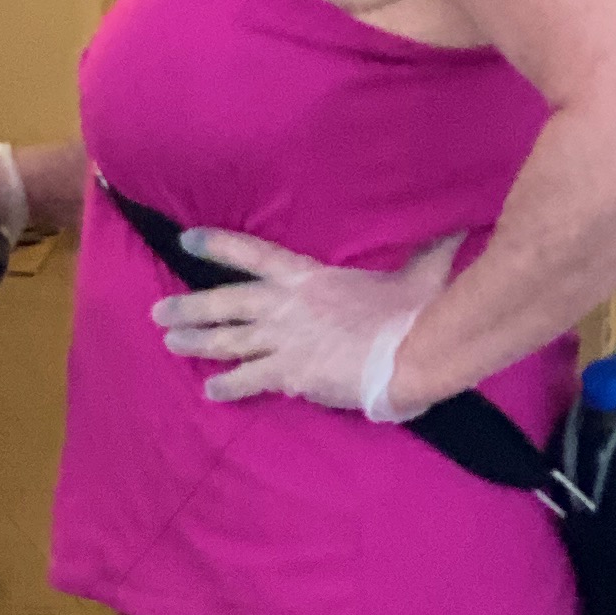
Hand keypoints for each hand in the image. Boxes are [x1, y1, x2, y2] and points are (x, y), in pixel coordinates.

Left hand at [153, 230, 462, 416]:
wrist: (410, 353)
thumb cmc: (415, 312)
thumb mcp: (421, 271)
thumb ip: (430, 248)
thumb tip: (457, 222)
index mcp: (309, 277)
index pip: (253, 254)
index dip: (218, 245)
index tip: (187, 240)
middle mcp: (287, 306)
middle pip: (226, 302)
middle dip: (190, 307)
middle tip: (158, 312)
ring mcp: (285, 340)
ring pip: (229, 340)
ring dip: (197, 342)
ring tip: (170, 343)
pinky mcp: (291, 373)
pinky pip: (251, 380)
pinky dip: (229, 386)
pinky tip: (211, 392)